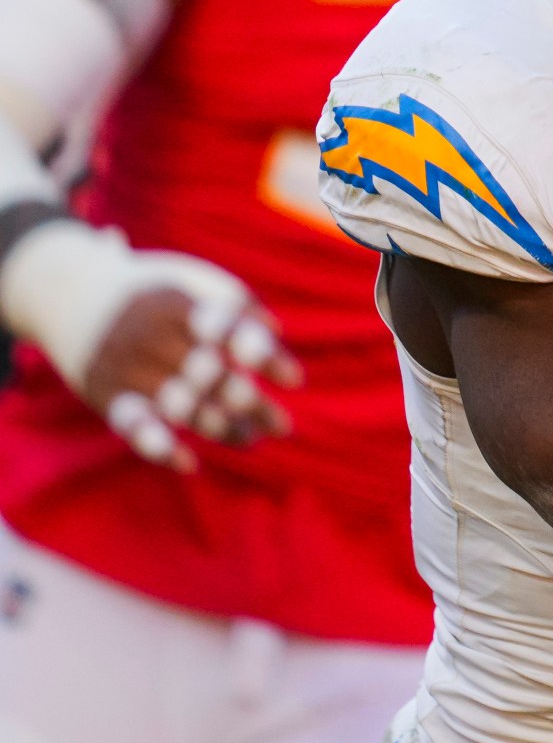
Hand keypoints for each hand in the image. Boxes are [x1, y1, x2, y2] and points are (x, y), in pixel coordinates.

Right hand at [7, 220, 304, 471]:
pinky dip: (159, 447)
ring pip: (180, 406)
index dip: (264, 356)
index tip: (296, 381)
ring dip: (221, 429)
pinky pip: (133, 426)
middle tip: (283, 427)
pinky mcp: (103, 393)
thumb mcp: (192, 278)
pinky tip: (189, 463)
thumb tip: (276, 332)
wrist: (68, 290)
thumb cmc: (152, 288)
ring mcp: (124, 365)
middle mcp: (150, 334)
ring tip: (252, 439)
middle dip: (250, 404)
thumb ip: (236, 302)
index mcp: (179, 302)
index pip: (229, 332)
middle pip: (210, 376)